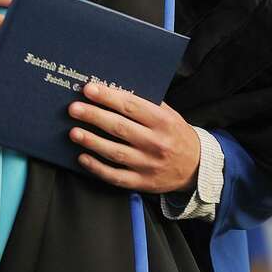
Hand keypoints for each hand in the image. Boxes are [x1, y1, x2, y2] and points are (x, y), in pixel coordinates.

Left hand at [67, 82, 199, 193]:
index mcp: (163, 122)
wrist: (197, 167)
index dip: (108, 97)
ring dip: (91, 141)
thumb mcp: (169, 114)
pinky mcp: (142, 182)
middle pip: (119, 128)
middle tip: (74, 109)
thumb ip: (147, 104)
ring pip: (115, 152)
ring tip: (73, 132)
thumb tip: (114, 90)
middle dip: (94, 116)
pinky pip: (116, 176)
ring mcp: (148, 165)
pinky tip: (83, 158)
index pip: (131, 106)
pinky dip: (97, 167)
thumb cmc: (176, 134)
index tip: (88, 89)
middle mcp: (156, 143)